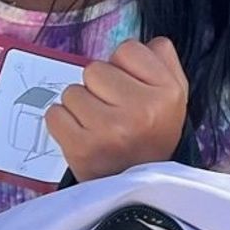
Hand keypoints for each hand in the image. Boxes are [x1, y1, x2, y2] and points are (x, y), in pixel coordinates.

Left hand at [47, 37, 187, 180]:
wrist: (137, 188)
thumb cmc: (152, 135)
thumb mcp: (174, 96)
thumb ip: (164, 61)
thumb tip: (148, 41)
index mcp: (168, 92)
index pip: (127, 49)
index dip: (124, 67)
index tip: (129, 89)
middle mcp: (141, 110)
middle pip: (95, 69)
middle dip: (98, 86)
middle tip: (111, 110)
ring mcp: (110, 130)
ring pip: (72, 91)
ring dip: (79, 106)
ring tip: (96, 125)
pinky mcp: (81, 148)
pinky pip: (54, 114)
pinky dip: (63, 123)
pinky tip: (81, 134)